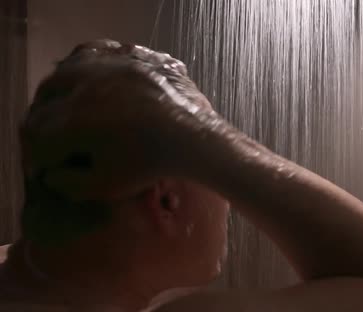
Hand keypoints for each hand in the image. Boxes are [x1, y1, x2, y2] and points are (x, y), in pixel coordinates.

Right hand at [23, 61, 223, 200]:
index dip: (40, 146)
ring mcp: (115, 64)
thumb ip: (69, 182)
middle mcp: (88, 83)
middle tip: (59, 131)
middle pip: (50, 91)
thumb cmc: (149, 166)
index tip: (51, 158)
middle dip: (48, 113)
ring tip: (76, 101)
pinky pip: (106, 50)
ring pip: (73, 65)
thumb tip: (51, 174)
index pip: (38, 127)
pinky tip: (101, 76)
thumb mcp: (104, 185)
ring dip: (67, 83)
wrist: (195, 140)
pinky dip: (96, 61)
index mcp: (75, 117)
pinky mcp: (137, 56)